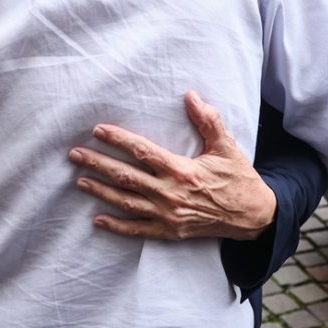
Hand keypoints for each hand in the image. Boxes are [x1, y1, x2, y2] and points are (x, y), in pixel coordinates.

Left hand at [68, 90, 276, 240]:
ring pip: (126, 202)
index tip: (98, 130)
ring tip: (79, 180)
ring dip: (101, 191)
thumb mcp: (226, 146)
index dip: (119, 140)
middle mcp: (170, 194)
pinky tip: (98, 219)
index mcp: (182, 170)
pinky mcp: (170, 231)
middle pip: (126, 176)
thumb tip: (190, 95)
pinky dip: (116, 226)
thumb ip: (208, 120)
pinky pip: (137, 230)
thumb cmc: (239, 179)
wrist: (252, 217)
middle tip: (75, 154)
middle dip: (98, 164)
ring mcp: (168, 215)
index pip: (142, 152)